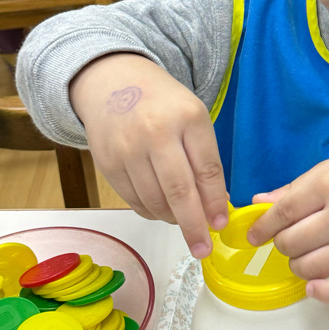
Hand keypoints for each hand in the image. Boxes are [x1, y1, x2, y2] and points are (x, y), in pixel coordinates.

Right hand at [69, 53, 228, 256]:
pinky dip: (152, 211)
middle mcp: (156, 133)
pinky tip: (162, 209)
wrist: (112, 81)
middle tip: (203, 248)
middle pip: (180, 191)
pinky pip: (134, 201)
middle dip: (194, 226)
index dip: (215, 202)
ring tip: (183, 220)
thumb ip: (205, 158)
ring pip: (155, 201)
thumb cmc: (163, 103)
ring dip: (173, 219)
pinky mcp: (108, 164)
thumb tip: (216, 206)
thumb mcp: (192, 116)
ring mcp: (128, 150)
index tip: (220, 224)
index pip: (207, 169)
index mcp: (187, 118)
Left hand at [249, 153, 328, 303]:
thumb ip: (295, 189)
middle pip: (291, 243)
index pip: (283, 212)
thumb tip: (258, 204)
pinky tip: (313, 285)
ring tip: (307, 256)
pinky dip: (320, 293)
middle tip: (292, 239)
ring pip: (309, 268)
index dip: (262, 227)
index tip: (255, 235)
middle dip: (283, 244)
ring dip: (299, 265)